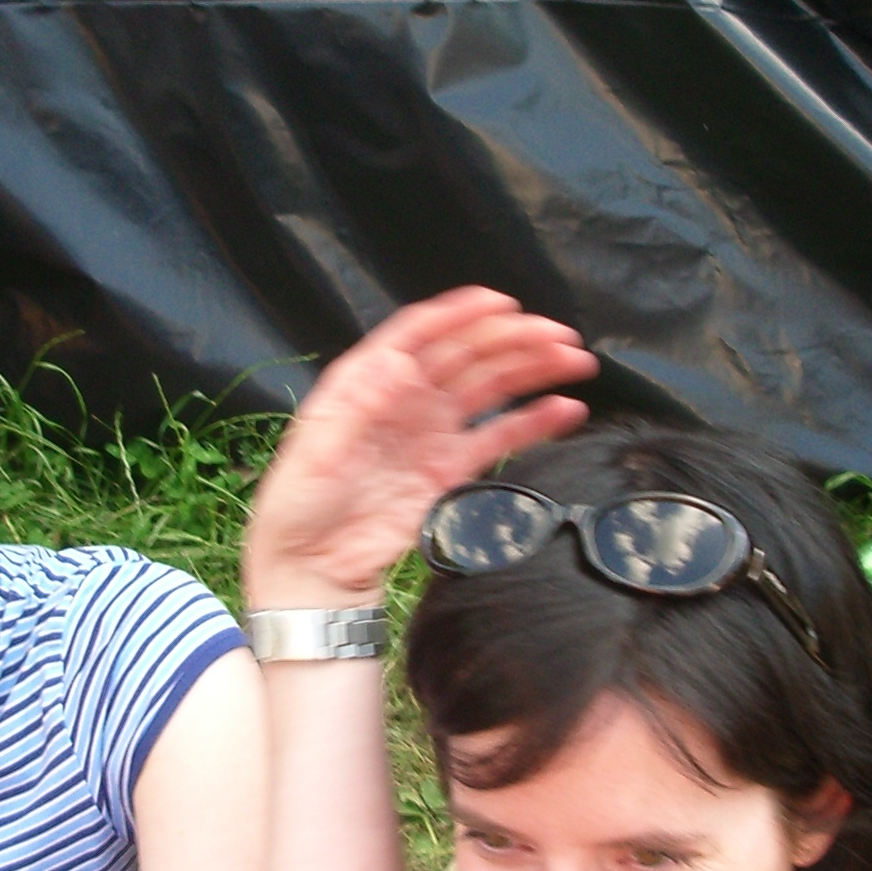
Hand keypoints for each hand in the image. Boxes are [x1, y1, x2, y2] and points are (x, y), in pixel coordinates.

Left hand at [242, 288, 596, 607]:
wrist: (312, 566)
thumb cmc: (297, 505)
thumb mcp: (316, 451)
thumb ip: (359, 407)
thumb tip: (397, 364)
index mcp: (367, 381)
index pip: (419, 333)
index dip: (460, 314)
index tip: (501, 303)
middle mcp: (404, 398)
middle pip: (465, 355)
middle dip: (513, 340)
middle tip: (558, 335)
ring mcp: (431, 432)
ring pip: (490, 388)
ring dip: (532, 370)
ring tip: (574, 361)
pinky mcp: (450, 469)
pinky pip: (499, 438)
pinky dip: (533, 423)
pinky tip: (565, 409)